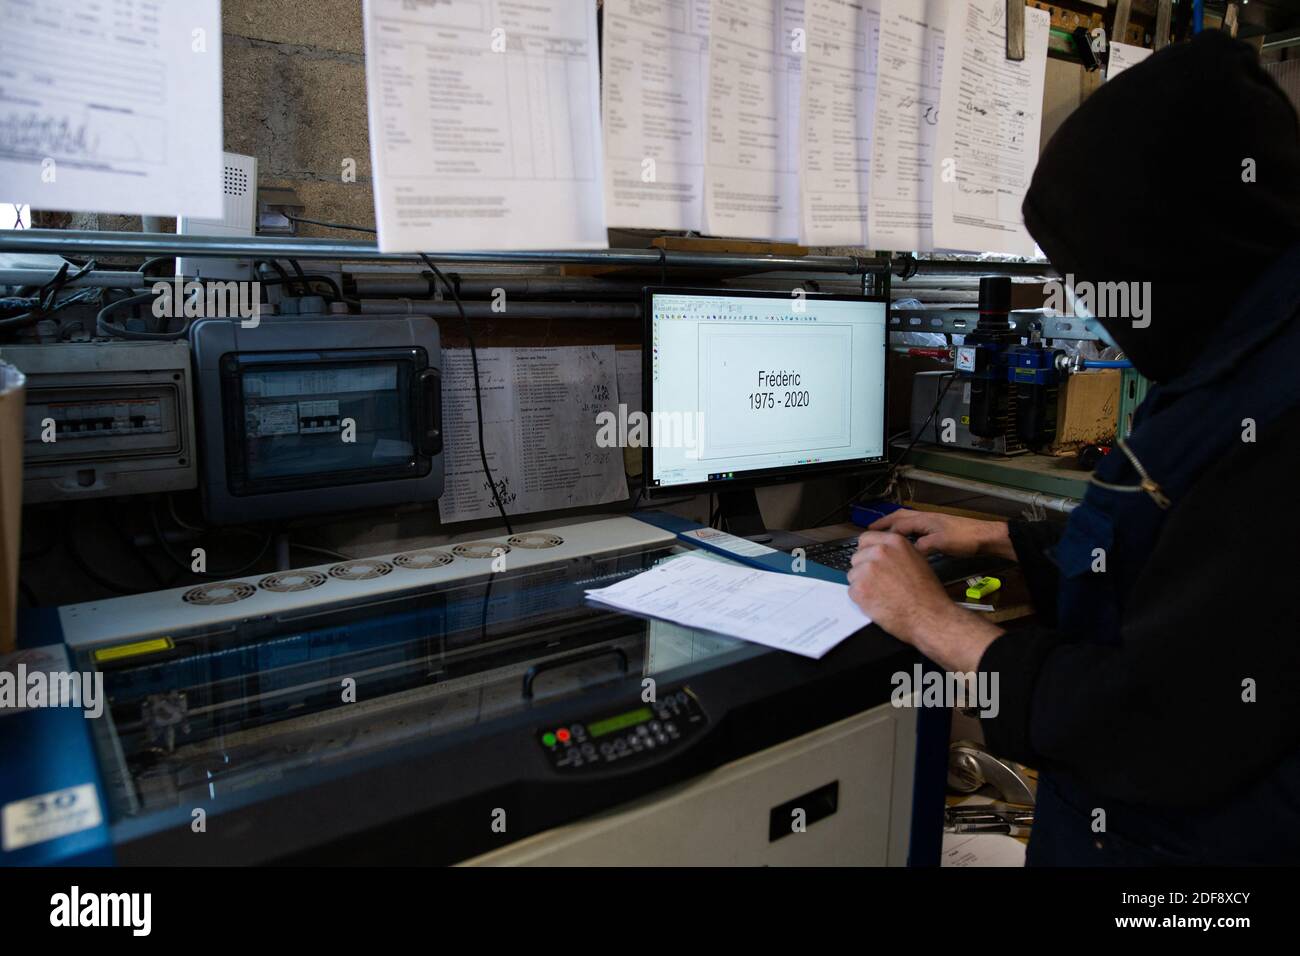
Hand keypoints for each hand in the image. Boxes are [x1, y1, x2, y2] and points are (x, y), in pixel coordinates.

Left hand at [848, 531, 1003, 672]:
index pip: (865, 539)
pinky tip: (877, 602)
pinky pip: (852, 591)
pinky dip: (861, 599)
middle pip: (857, 557)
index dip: (867, 552)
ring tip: (881, 594)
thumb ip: (896, 552)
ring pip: (853, 575)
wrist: (928, 616)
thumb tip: (882, 552)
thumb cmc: (927, 594)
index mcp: (894, 542)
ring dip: (862, 584)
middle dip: (864, 569)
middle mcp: (879, 552)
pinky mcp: (860, 588)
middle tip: (879, 583)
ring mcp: (867, 570)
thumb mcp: (917, 560)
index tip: (869, 560)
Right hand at [868, 510, 1014, 560]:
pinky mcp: (938, 529)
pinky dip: (905, 531)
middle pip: (899, 517)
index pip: (898, 524)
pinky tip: (906, 539)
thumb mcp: (941, 543)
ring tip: (884, 532)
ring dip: (894, 525)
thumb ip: (923, 546)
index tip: (870, 537)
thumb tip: (908, 552)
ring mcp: (932, 523)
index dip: (883, 531)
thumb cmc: (965, 538)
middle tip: (871, 529)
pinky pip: (915, 528)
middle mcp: (925, 518)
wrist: (984, 537)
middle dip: (884, 522)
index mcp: (923, 520)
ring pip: (907, 521)